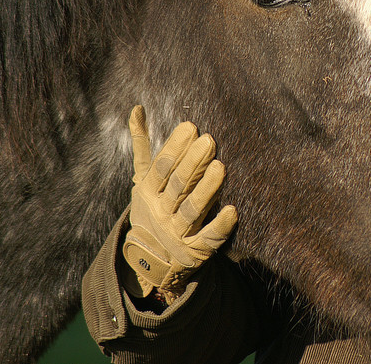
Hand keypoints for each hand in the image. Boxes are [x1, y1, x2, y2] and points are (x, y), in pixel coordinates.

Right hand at [121, 106, 237, 303]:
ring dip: (207, 189)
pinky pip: (208, 239)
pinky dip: (219, 227)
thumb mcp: (143, 179)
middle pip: (178, 185)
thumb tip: (138, 109)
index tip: (190, 127)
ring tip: (221, 167)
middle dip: (193, 163)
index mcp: (149, 192)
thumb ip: (143, 146)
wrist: (147, 261)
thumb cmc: (151, 209)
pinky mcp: (195, 251)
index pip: (161, 168)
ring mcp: (178, 232)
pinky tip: (232, 211)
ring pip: (193, 210)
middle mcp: (162, 212)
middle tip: (209, 140)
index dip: (175, 148)